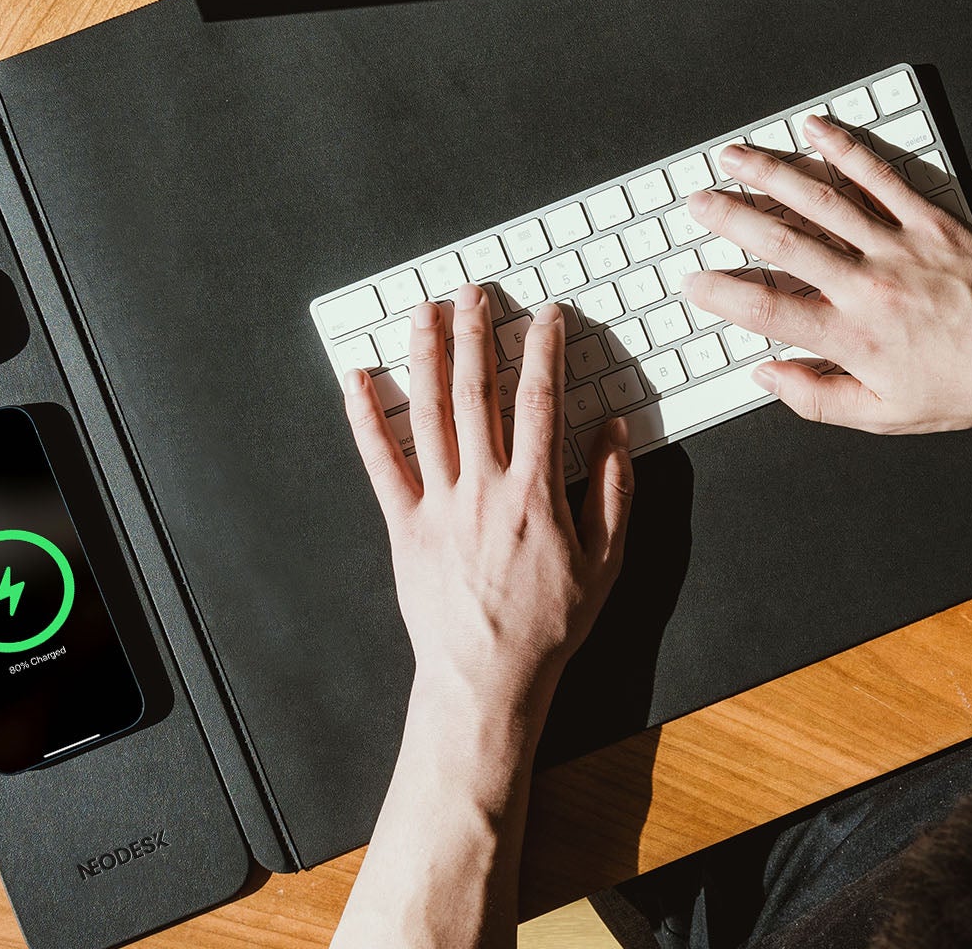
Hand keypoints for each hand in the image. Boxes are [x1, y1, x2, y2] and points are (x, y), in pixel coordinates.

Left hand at [341, 285, 633, 719]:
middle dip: (478, 336)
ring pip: (429, 414)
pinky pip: (380, 463)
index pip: (542, 401)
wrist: (489, 678)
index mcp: (537, 493)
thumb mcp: (608, 560)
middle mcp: (484, 488)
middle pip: (479, 393)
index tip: (548, 317)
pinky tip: (356, 381)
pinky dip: (365, 419)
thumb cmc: (550, 624)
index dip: (546, 351)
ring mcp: (439, 505)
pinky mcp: (405, 526)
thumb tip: (615, 431)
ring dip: (426, 356)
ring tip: (425, 313)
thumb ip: (614, 489)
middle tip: (476, 293)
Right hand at [682, 115, 971, 434]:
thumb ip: (818, 400)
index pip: (767, 312)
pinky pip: (880, 176)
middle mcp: (869, 287)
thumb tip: (770, 378)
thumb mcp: (887, 415)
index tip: (693, 281)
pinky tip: (816, 131)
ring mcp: (899, 246)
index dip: (721, 295)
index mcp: (853, 339)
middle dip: (731, 217)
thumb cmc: (971, 385)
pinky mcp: (931, 219)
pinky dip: (845, 150)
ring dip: (771, 173)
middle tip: (698, 202)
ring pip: (822, 201)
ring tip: (736, 158)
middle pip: (782, 243)